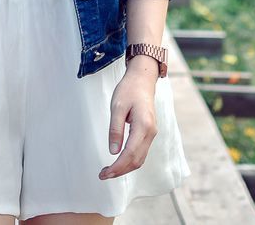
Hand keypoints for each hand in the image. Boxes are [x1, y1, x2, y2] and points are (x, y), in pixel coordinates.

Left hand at [99, 60, 159, 179]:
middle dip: (120, 171)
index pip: (130, 153)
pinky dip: (130, 161)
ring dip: (125, 168)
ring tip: (109, 171)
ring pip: (140, 158)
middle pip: (136, 160)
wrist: (142, 79)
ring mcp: (151, 133)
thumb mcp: (117, 107)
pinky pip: (141, 152)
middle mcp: (151, 132)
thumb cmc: (129, 90)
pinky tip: (119, 162)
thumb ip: (115, 129)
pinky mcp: (149, 133)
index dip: (117, 167)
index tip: (104, 173)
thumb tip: (113, 151)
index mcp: (143, 126)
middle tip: (103, 175)